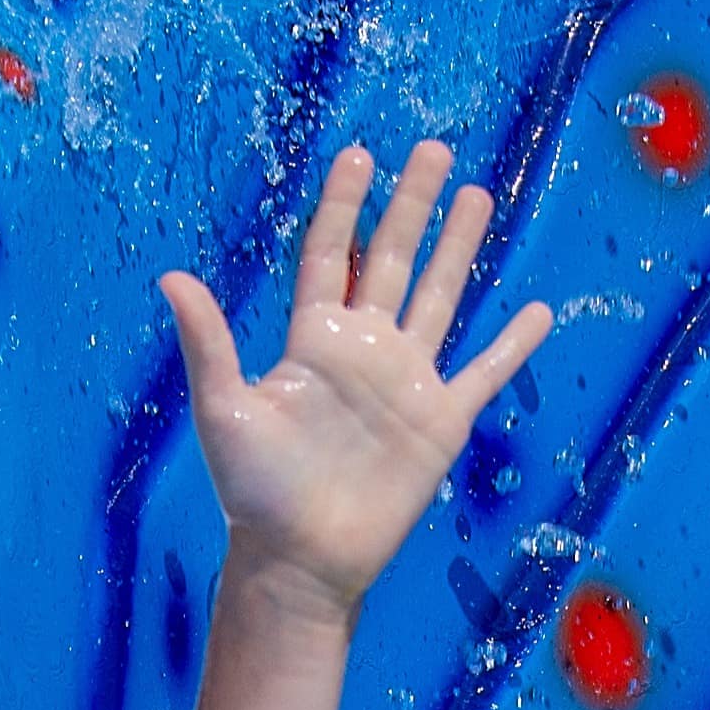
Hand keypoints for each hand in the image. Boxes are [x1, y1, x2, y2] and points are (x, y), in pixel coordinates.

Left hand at [159, 138, 551, 617]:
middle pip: (394, 259)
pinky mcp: (441, 422)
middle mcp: (363, 350)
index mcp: (313, 340)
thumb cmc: (255, 493)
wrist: (303, 561)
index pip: (331, 255)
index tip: (359, 156)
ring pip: (441, 297)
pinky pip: (484, 373)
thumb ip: (209, 344)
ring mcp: (406, 382)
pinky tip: (539, 311)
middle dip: (413, 204)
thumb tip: (171, 277)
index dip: (345, 206)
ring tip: (479, 195)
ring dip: (460, 248)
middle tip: (434, 148)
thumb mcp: (223, 413)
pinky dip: (512, 345)